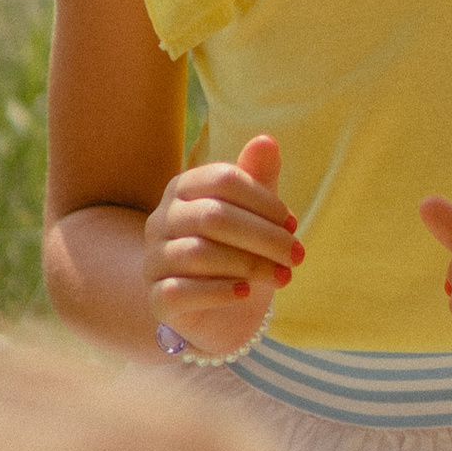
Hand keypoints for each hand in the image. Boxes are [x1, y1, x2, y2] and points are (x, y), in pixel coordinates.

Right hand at [145, 134, 299, 357]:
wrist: (219, 310)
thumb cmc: (239, 251)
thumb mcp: (255, 214)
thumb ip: (259, 178)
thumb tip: (266, 140)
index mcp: (183, 188)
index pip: (223, 179)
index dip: (264, 200)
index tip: (292, 223)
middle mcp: (161, 219)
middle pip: (214, 216)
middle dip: (265, 236)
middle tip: (297, 255)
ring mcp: (155, 259)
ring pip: (199, 254)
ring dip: (250, 265)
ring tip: (283, 276)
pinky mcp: (157, 298)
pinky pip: (181, 291)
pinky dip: (219, 291)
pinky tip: (246, 293)